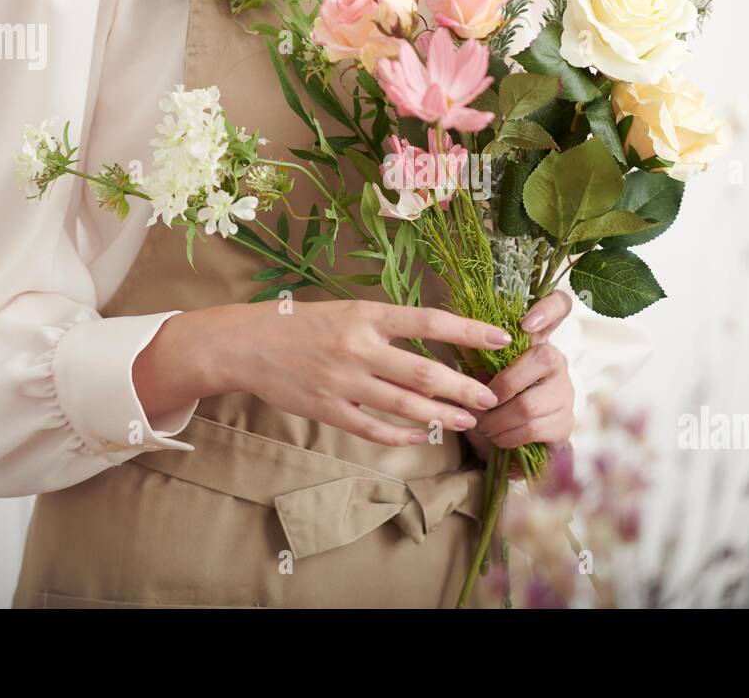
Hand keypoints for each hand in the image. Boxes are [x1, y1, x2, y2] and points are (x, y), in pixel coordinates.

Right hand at [133, 300, 507, 445]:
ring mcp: (344, 382)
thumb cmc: (302, 323)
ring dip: (442, 416)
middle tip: (492, 398)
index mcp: (366, 316)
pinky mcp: (328, 410)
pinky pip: (374, 429)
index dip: (469, 332)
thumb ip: (385, 326)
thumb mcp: (346, 311)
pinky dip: (403, 436)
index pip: (429, 322)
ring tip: (468, 422)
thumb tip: (433, 340)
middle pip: (425, 372)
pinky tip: (423, 437)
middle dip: (465, 388)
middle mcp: (359, 347)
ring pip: (405, 405)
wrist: (248, 343)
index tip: (501, 339)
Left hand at [465, 291, 575, 456]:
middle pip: (542, 359)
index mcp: (536, 340)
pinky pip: (533, 428)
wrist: (518, 443)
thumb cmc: (496, 397)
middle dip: (503, 385)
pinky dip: (507, 436)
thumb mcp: (481, 370)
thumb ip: (474, 351)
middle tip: (481, 402)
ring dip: (497, 419)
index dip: (548, 308)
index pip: (560, 306)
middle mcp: (557, 360)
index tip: (526, 323)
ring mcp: (564, 392)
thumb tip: (457, 334)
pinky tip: (497, 437)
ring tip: (483, 425)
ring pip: (529, 403)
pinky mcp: (564, 422)